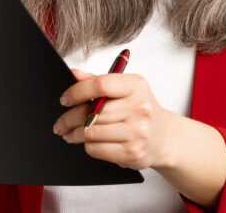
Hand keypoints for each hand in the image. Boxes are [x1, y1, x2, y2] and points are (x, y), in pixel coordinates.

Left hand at [53, 68, 174, 169]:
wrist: (165, 138)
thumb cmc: (141, 110)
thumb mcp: (126, 90)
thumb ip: (99, 81)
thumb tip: (74, 73)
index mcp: (136, 86)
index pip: (101, 85)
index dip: (77, 92)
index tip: (65, 99)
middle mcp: (139, 108)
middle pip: (91, 112)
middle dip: (69, 118)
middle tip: (60, 123)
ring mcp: (137, 132)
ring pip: (90, 132)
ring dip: (75, 134)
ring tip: (69, 133)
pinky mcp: (131, 152)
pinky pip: (96, 149)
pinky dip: (87, 145)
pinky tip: (88, 142)